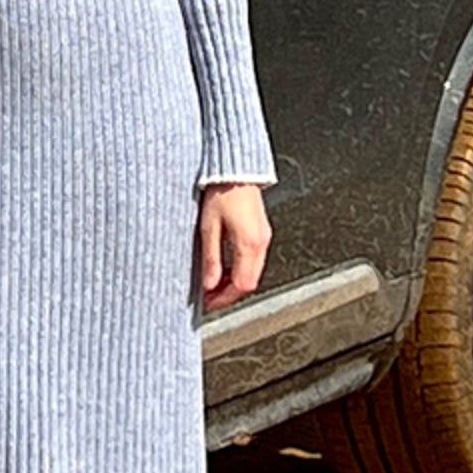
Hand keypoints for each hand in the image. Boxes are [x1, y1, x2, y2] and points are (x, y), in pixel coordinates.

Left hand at [195, 181, 269, 312]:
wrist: (236, 170)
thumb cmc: (222, 191)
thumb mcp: (209, 227)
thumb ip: (211, 258)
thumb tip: (209, 284)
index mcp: (249, 243)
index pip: (242, 285)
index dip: (224, 299)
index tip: (208, 303)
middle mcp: (261, 243)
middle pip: (250, 283)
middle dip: (229, 294)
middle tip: (209, 297)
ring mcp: (263, 237)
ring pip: (253, 273)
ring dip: (234, 282)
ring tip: (213, 283)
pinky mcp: (261, 232)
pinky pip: (254, 260)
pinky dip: (239, 269)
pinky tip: (224, 267)